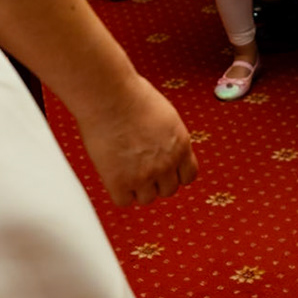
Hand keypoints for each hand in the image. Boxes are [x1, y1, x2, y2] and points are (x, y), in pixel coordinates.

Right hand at [67, 74, 198, 206]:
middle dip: (156, 181)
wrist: (109, 97)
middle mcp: (166, 163)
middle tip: (140, 168)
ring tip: (124, 169)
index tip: (164, 170)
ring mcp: (144, 175)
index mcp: (181, 145)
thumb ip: (168, 137)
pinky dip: (118, 191)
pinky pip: (123, 201)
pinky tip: (112, 175)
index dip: (175, 174)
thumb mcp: (165, 115)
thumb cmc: (131, 95)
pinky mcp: (120, 181)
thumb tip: (163, 147)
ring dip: (136, 188)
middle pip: (168, 190)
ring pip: (146, 198)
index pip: (188, 176)